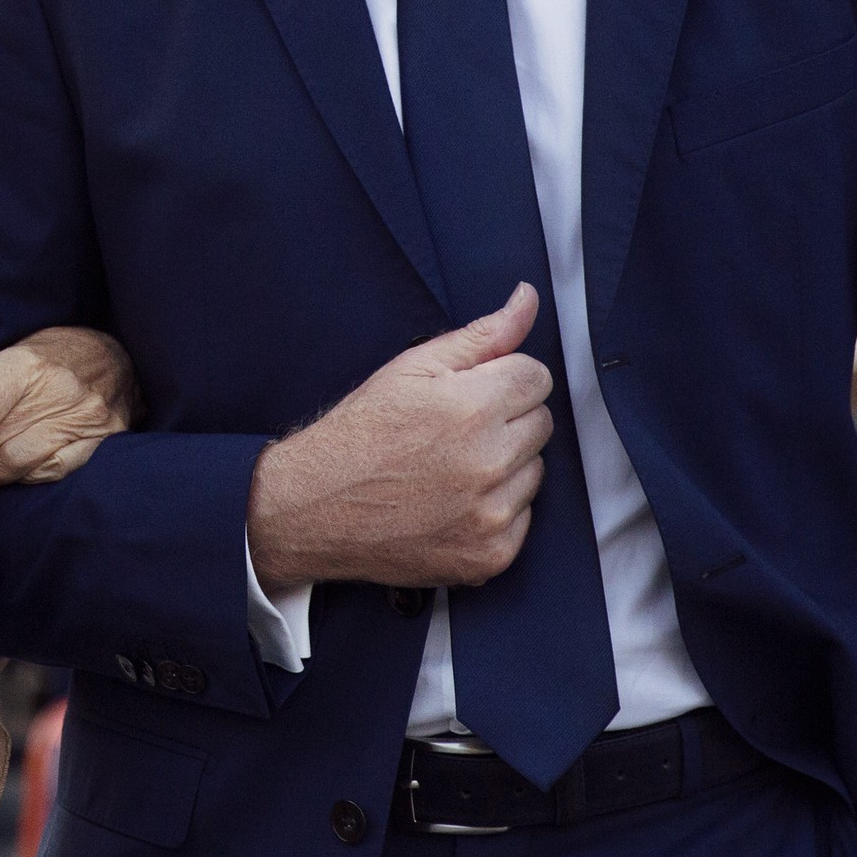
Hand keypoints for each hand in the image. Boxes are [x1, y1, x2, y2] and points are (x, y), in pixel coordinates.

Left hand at [0, 326, 136, 493]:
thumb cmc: (52, 356)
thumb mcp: (6, 357)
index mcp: (23, 367)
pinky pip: (49, 472)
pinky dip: (21, 478)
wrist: (116, 357)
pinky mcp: (99, 441)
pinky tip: (6, 478)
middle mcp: (53, 392)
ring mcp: (80, 420)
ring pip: (15, 465)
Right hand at [245, 286, 550, 589]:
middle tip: (454, 431)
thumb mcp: (412, 369)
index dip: (502, 380)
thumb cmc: (359, 435)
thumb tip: (526, 300)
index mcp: (473, 407)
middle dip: (506, 420)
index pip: (537, 377)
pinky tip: (453, 504)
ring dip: (505, 467)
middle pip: (541, 423)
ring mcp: (490, 514)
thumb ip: (481, 335)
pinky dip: (495, 512)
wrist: (314, 507)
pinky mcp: (489, 555)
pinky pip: (522, 519)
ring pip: (535, 472)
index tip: (472, 394)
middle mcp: (488, 462)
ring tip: (450, 469)